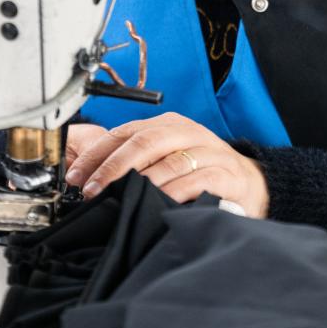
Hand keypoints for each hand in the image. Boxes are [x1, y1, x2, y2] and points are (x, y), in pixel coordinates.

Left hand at [63, 113, 268, 217]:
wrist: (250, 182)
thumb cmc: (199, 171)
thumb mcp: (166, 158)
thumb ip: (136, 162)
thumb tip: (90, 177)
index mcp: (167, 124)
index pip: (124, 133)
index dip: (97, 154)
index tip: (76, 177)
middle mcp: (186, 132)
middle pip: (143, 142)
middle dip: (112, 167)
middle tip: (92, 190)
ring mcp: (208, 150)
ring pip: (169, 160)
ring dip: (140, 181)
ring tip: (121, 198)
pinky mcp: (227, 173)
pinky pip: (198, 179)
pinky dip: (175, 191)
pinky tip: (159, 203)